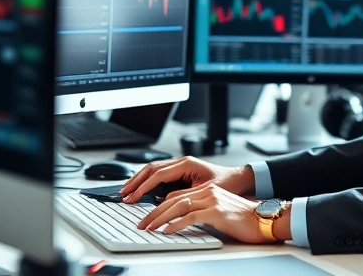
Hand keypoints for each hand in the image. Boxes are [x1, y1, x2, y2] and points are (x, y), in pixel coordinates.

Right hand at [119, 156, 254, 203]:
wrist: (239, 179)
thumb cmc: (227, 183)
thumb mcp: (206, 192)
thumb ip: (185, 195)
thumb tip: (165, 200)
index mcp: (187, 164)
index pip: (158, 175)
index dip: (143, 186)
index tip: (132, 197)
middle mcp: (182, 162)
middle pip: (151, 169)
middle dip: (135, 181)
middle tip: (123, 194)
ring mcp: (181, 166)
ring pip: (153, 170)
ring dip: (139, 180)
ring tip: (126, 191)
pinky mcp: (181, 173)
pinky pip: (159, 175)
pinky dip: (147, 181)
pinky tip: (140, 189)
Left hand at [137, 184, 281, 243]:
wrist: (265, 219)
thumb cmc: (246, 219)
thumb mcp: (220, 212)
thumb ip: (203, 212)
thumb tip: (183, 221)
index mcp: (208, 190)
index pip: (176, 195)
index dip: (159, 206)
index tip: (148, 217)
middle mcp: (209, 192)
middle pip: (173, 199)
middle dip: (153, 212)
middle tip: (141, 223)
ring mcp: (213, 200)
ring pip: (178, 206)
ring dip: (159, 218)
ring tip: (148, 228)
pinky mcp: (217, 212)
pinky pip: (190, 217)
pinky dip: (175, 224)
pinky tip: (167, 231)